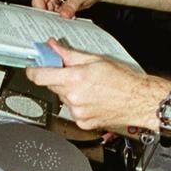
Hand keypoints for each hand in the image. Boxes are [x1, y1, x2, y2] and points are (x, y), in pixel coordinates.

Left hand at [27, 39, 154, 130]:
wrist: (139, 100)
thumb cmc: (123, 80)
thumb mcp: (95, 59)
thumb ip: (69, 54)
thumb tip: (53, 47)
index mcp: (75, 79)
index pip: (40, 76)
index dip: (33, 71)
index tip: (32, 68)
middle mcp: (73, 98)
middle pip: (52, 86)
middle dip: (59, 78)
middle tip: (73, 73)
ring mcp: (77, 112)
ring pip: (62, 98)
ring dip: (70, 92)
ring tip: (89, 88)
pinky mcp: (82, 123)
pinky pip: (72, 110)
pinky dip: (78, 104)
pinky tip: (92, 99)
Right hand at [32, 0, 102, 16]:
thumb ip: (73, 4)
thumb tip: (63, 15)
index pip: (38, 0)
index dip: (43, 12)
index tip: (53, 20)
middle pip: (41, 9)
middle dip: (50, 18)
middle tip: (62, 22)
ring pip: (46, 15)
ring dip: (55, 20)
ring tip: (68, 19)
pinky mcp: (56, 6)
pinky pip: (54, 17)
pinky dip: (59, 20)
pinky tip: (68, 21)